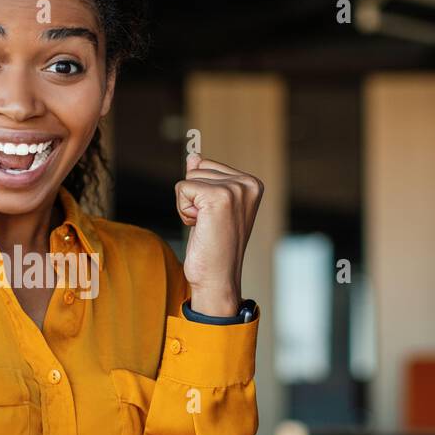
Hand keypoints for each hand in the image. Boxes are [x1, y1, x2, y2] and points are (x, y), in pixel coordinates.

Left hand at [175, 153, 263, 316]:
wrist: (218, 278)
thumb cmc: (215, 247)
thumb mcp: (211, 208)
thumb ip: (205, 178)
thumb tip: (194, 156)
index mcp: (252, 183)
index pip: (207, 166)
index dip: (201, 193)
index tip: (215, 217)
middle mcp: (247, 183)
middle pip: (196, 169)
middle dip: (194, 198)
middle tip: (209, 224)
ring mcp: (234, 189)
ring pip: (188, 179)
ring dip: (188, 206)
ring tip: (206, 226)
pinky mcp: (217, 198)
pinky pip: (182, 188)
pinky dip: (183, 211)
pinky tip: (199, 227)